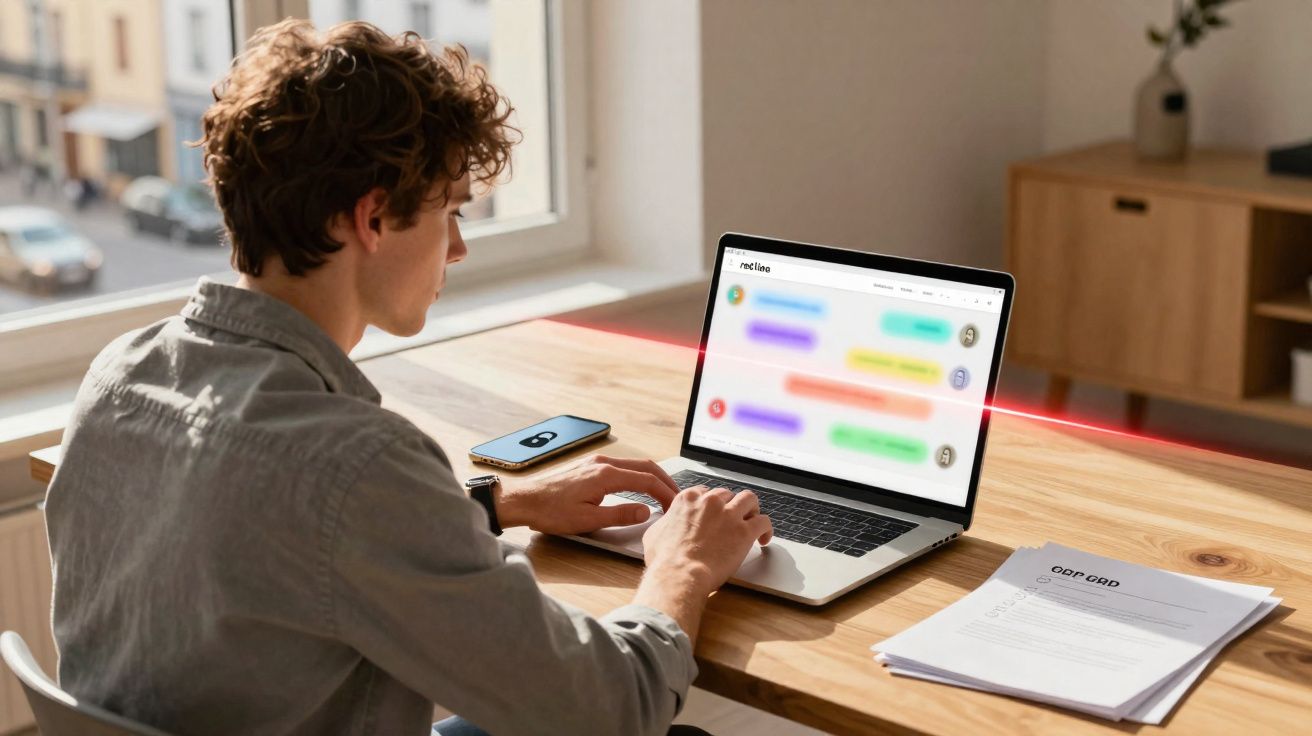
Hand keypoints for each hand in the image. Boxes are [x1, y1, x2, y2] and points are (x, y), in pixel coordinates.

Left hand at [494, 454, 678, 534]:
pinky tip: (640, 486)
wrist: (524, 500)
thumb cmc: (550, 511)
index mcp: (606, 475)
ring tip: (664, 493)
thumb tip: (646, 512)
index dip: (666, 494)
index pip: (647, 480)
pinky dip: (639, 475)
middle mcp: (603, 463)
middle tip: (678, 498)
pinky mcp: (590, 466)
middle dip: (666, 481)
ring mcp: (596, 462)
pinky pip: (623, 466)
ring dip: (653, 477)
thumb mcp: (588, 520)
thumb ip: (620, 515)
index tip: (675, 506)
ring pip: (635, 464)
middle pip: (646, 466)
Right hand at [640, 485, 772, 598]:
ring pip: (749, 499)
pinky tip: (764, 538)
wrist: (679, 574)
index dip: (712, 503)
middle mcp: (710, 502)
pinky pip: (764, 521)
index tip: (714, 512)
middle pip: (728, 494)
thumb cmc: (665, 559)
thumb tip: (667, 523)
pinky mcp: (744, 531)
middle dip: (730, 506)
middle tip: (732, 520)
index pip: (706, 491)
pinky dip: (766, 529)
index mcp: (689, 499)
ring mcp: (729, 515)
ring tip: (752, 520)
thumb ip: (666, 522)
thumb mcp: (655, 533)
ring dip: (752, 509)